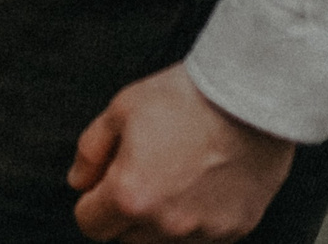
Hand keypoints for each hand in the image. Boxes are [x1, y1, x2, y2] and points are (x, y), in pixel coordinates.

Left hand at [67, 65, 295, 242]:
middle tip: (141, 173)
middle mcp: (166, 224)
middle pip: (126, 239)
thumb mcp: (120, 110)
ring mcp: (204, 231)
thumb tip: (78, 182)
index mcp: (130, 195)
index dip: (91, 202)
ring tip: (174, 176)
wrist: (249, 99)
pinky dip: (196, 219)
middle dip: (125, 212)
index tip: (103, 183)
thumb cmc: (186, 99)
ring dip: (159, 220)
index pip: (91, 225)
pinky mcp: (236, 229)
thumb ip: (90, 151)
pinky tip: (203, 184)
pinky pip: (202, 237)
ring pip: (164, 242)